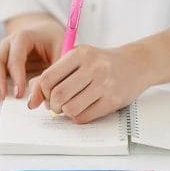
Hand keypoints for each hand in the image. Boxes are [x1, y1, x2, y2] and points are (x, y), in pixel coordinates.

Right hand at [0, 18, 64, 101]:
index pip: (16, 54)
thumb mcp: (62, 53)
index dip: (16, 74)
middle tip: (0, 97)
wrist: (45, 32)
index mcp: (24, 37)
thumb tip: (39, 98)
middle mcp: (7, 44)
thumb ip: (54, 73)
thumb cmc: (54, 42)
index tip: (19, 93)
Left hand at [28, 43, 150, 123]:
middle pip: (58, 95)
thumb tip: (33, 97)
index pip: (48, 77)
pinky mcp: (113, 100)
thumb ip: (56, 73)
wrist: (136, 64)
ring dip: (65, 113)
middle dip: (52, 105)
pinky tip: (82, 110)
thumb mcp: (79, 59)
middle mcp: (93, 67)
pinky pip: (85, 117)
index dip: (42, 92)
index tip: (45, 96)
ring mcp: (104, 84)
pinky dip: (78, 117)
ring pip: (70, 108)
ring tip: (69, 107)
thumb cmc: (101, 63)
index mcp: (80, 53)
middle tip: (55, 106)